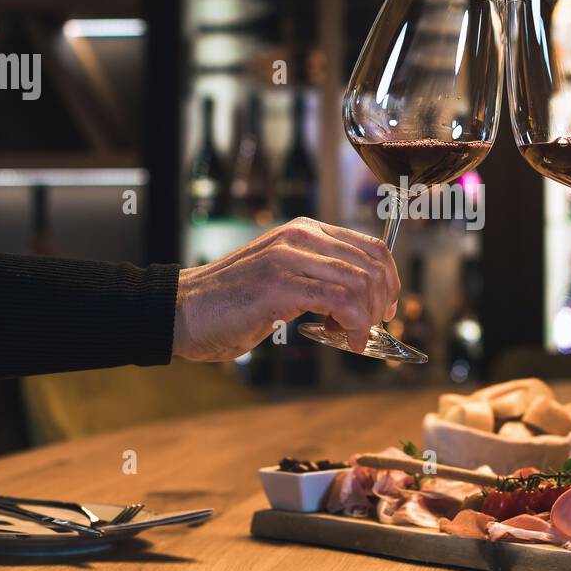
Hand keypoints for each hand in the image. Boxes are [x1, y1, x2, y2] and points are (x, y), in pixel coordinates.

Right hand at [173, 217, 400, 358]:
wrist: (182, 311)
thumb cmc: (231, 304)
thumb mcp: (284, 277)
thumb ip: (320, 277)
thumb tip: (364, 300)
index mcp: (305, 230)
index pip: (372, 247)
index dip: (389, 282)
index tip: (385, 310)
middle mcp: (300, 237)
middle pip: (372, 266)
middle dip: (381, 304)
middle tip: (368, 330)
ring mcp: (289, 258)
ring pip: (360, 283)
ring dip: (366, 318)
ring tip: (350, 337)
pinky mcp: (279, 285)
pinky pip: (340, 301)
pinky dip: (352, 325)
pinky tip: (344, 340)